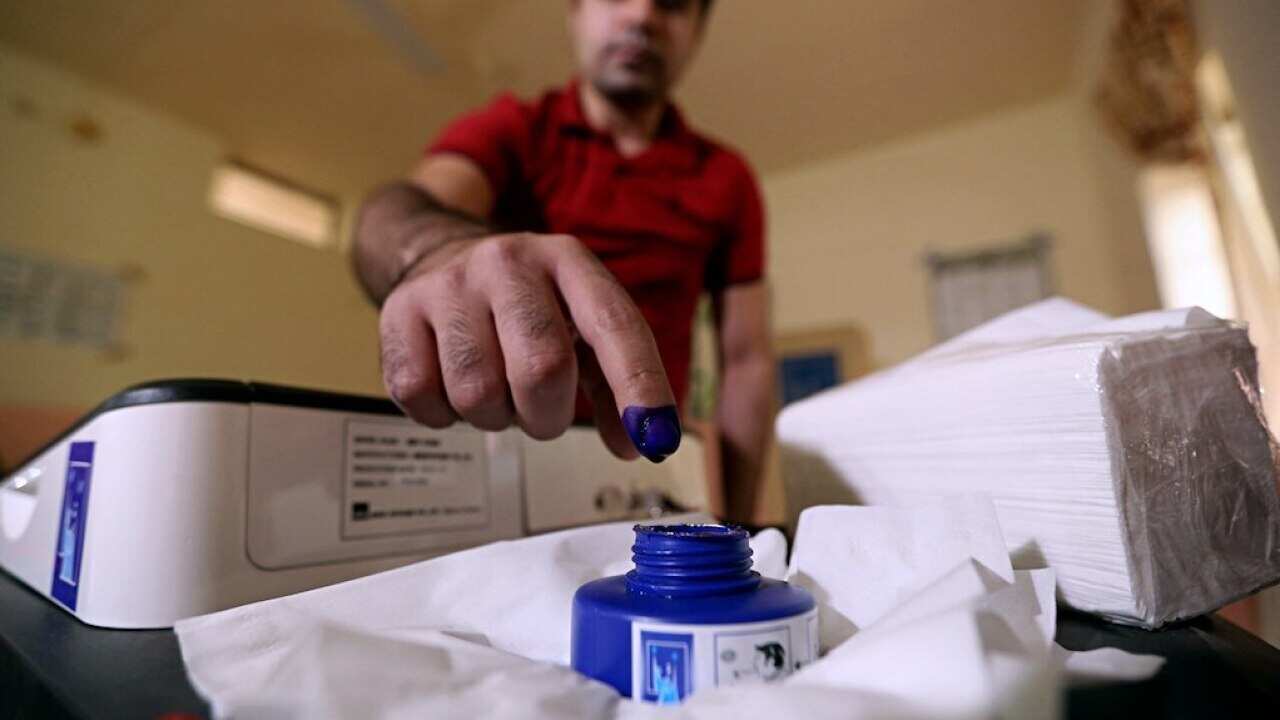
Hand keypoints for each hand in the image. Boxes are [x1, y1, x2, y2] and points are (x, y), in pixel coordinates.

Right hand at [377, 232, 680, 460]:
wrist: (441, 255)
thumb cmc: (527, 308)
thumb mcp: (580, 328)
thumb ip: (614, 388)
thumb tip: (639, 446)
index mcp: (568, 260)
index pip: (614, 325)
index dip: (639, 386)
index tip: (657, 439)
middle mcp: (508, 261)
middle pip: (542, 367)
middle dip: (547, 414)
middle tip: (540, 411)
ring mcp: (448, 283)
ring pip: (478, 392)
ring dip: (495, 417)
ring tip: (495, 391)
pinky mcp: (397, 310)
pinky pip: (422, 396)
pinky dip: (444, 416)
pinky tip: (451, 387)